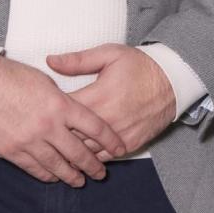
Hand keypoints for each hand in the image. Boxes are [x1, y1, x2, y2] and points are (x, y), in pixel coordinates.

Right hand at [0, 56, 127, 185]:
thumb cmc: (12, 76)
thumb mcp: (46, 81)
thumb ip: (64, 100)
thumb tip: (75, 114)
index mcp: (61, 105)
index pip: (95, 127)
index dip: (110, 140)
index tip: (120, 147)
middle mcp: (49, 126)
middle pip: (79, 152)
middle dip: (93, 165)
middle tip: (101, 173)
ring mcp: (29, 141)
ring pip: (57, 166)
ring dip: (71, 175)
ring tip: (80, 181)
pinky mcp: (12, 151)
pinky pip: (34, 169)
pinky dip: (47, 175)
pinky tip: (54, 177)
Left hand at [50, 44, 177, 157]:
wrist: (174, 82)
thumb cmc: (140, 66)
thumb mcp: (110, 54)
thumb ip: (78, 60)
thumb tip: (50, 61)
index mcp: (97, 96)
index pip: (62, 112)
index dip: (48, 113)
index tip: (40, 111)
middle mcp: (107, 120)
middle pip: (70, 136)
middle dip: (55, 135)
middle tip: (42, 133)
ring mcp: (119, 135)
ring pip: (85, 151)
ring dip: (70, 151)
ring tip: (54, 150)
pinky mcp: (129, 144)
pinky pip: (104, 157)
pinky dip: (90, 158)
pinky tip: (78, 157)